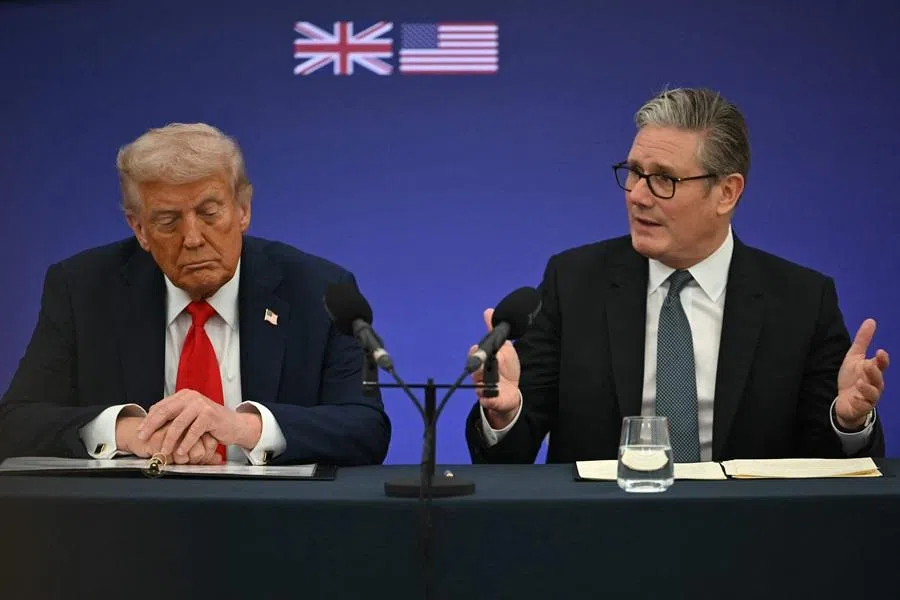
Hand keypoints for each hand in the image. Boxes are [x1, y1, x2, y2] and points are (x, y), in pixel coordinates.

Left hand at [136, 389, 261, 457]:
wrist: (234, 425)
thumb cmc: (211, 423)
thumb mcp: (190, 416)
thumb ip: (175, 416)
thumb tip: (151, 421)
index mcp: (184, 395)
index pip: (161, 406)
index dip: (148, 420)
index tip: (140, 432)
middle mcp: (191, 397)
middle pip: (165, 412)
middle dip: (151, 427)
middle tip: (142, 439)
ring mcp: (201, 405)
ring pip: (178, 423)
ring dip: (169, 440)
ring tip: (163, 451)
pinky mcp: (210, 415)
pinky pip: (193, 431)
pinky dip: (185, 444)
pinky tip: (181, 452)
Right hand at [469, 308, 521, 429]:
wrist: (511, 392)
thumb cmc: (505, 369)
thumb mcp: (504, 348)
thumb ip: (495, 331)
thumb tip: (488, 311)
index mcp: (482, 360)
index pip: (474, 353)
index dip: (476, 351)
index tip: (478, 348)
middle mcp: (479, 374)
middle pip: (474, 369)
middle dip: (481, 365)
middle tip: (490, 360)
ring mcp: (482, 388)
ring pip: (478, 383)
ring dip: (487, 380)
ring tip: (494, 378)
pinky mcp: (489, 401)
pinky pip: (487, 399)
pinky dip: (489, 397)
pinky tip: (493, 394)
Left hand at [835, 318, 889, 429]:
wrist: (845, 402)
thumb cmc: (852, 378)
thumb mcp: (854, 358)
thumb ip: (862, 340)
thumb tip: (871, 320)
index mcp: (873, 371)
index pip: (881, 364)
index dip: (882, 359)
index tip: (880, 351)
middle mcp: (875, 384)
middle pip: (878, 378)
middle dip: (874, 372)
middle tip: (868, 365)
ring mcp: (869, 397)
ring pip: (873, 393)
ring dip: (868, 388)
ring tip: (860, 382)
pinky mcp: (861, 407)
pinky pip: (863, 405)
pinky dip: (860, 401)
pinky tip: (854, 397)